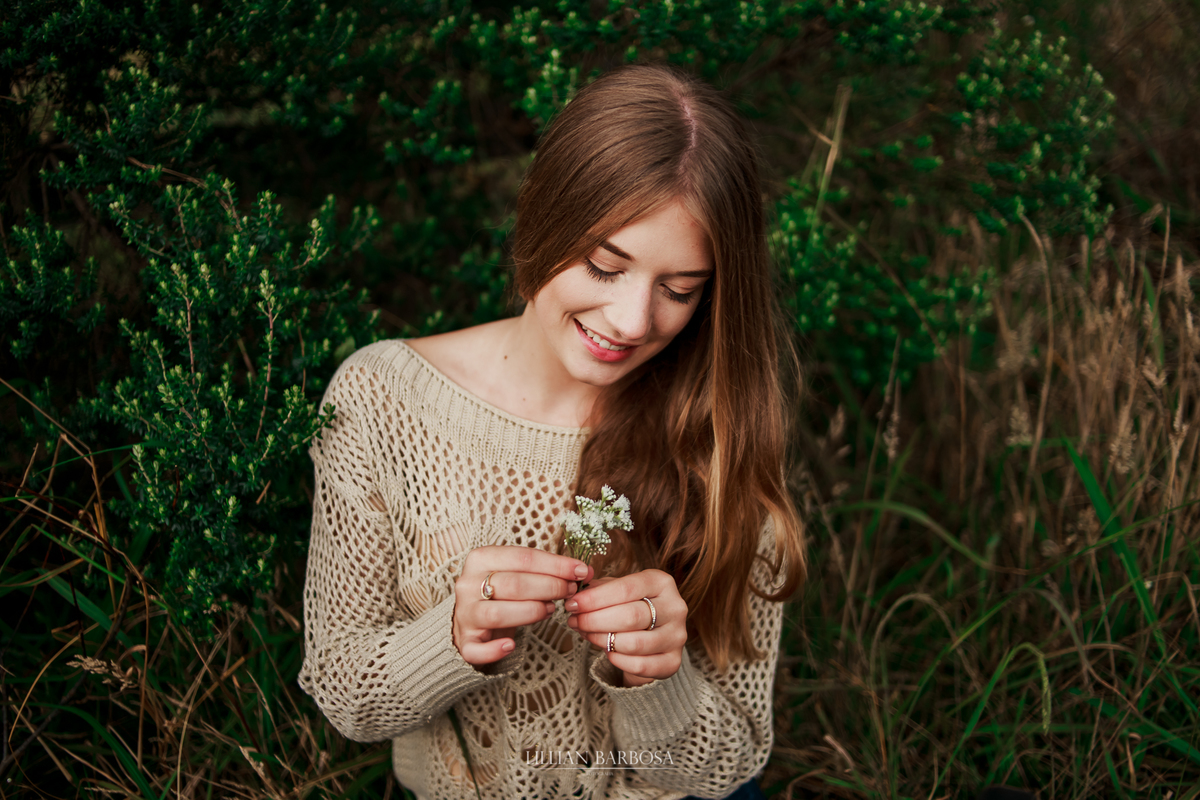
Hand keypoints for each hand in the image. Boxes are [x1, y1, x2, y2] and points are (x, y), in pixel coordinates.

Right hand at [453, 545, 591, 664]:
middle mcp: (467, 584)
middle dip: (550, 587)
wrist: (473, 616)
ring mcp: (464, 613)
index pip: (523, 557)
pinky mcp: (464, 640)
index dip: (556, 565)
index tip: (582, 571)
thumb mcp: (517, 572)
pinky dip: (494, 650)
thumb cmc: (502, 592)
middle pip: (514, 585)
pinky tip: (511, 646)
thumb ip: (545, 570)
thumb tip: (583, 571)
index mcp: (480, 558)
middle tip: (570, 591)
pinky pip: (476, 649)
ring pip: (497, 613)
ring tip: (551, 610)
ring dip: (531, 612)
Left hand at [565, 569, 687, 686]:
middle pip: (631, 616)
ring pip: (634, 643)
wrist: (652, 635)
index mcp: (661, 582)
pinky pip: (641, 665)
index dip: (595, 598)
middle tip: (574, 621)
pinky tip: (607, 652)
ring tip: (586, 634)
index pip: (626, 588)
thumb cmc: (630, 606)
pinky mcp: (673, 661)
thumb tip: (576, 594)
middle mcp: (675, 607)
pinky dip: (618, 660)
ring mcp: (677, 636)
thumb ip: (598, 589)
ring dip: (602, 640)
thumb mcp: (617, 590)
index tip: (573, 604)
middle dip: (595, 620)